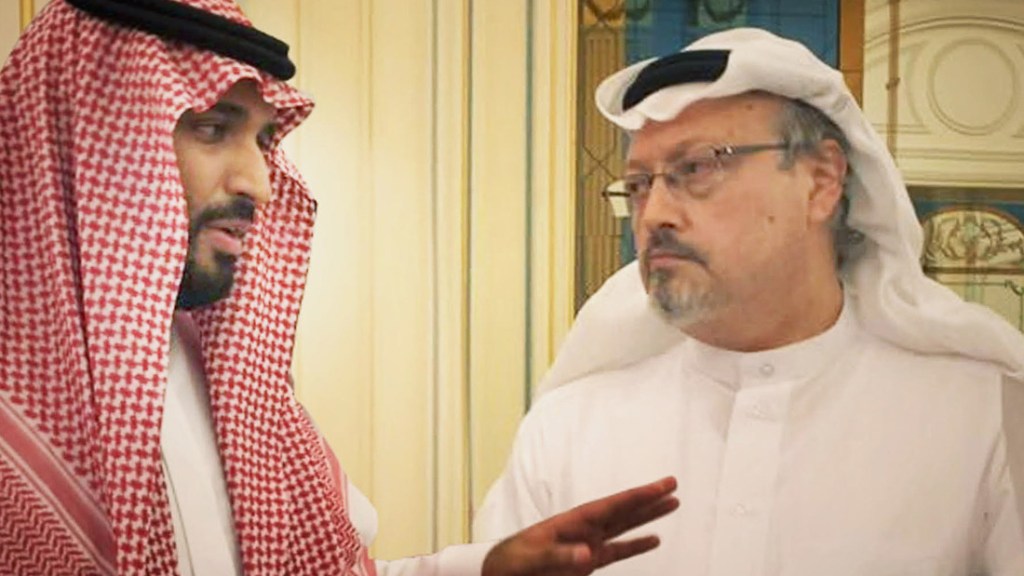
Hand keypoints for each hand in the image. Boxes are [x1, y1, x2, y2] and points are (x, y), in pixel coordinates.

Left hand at [481, 476, 678, 575]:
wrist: (497, 574)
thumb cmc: (510, 562)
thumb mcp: (531, 558)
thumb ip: (558, 556)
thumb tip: (587, 554)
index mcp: (574, 522)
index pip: (614, 505)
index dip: (640, 495)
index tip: (663, 484)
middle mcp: (585, 530)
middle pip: (624, 511)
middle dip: (649, 499)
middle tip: (674, 485)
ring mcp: (587, 545)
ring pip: (625, 527)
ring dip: (647, 517)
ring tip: (672, 505)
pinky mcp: (586, 562)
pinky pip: (618, 551)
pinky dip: (636, 545)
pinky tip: (653, 540)